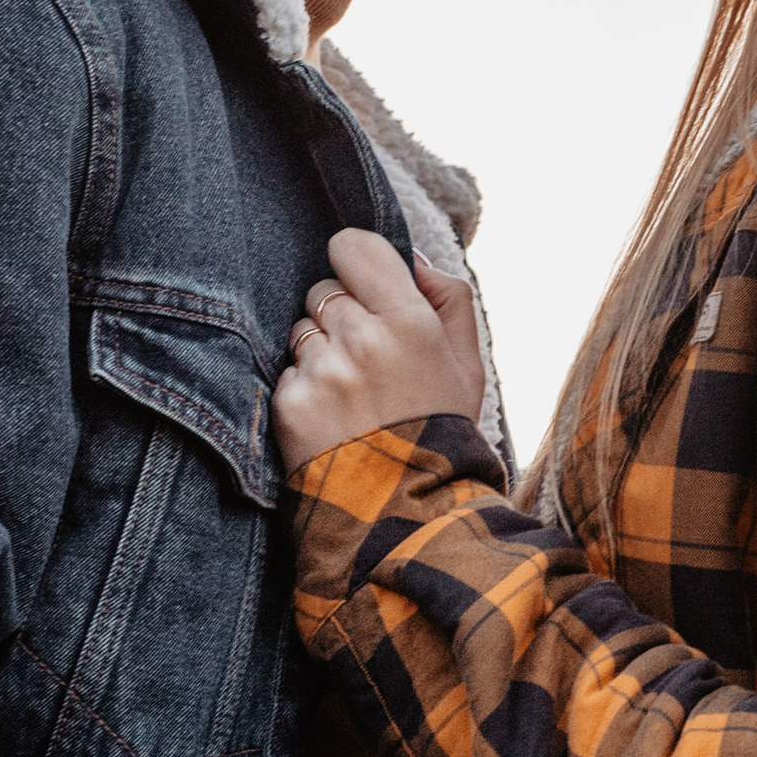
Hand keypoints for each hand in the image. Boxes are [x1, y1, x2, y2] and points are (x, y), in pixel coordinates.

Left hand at [272, 229, 486, 471]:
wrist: (407, 510)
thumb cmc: (442, 429)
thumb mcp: (468, 362)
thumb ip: (447, 296)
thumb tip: (412, 257)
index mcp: (409, 319)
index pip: (352, 246)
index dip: (355, 261)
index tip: (362, 283)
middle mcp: (361, 338)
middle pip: (323, 290)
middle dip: (341, 315)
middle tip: (368, 357)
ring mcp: (322, 371)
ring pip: (302, 330)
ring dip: (320, 352)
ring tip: (352, 393)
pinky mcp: (290, 403)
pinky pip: (287, 372)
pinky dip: (305, 389)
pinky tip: (333, 418)